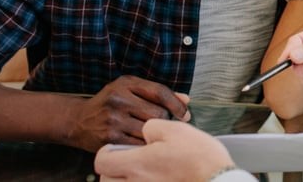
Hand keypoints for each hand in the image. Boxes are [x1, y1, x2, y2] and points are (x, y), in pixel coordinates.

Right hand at [67, 75, 189, 151]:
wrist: (78, 121)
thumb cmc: (109, 103)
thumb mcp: (130, 89)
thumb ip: (157, 93)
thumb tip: (186, 100)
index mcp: (126, 84)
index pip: (160, 92)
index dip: (177, 104)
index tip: (185, 114)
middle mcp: (119, 100)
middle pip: (158, 113)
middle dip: (165, 120)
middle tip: (163, 125)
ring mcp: (113, 120)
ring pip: (149, 130)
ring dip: (155, 134)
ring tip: (153, 134)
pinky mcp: (109, 139)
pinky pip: (138, 145)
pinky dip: (145, 145)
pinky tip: (143, 143)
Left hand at [95, 119, 233, 181]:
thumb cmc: (199, 159)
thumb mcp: (176, 131)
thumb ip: (153, 126)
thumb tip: (145, 130)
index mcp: (137, 164)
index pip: (102, 161)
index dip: (107, 151)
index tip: (119, 146)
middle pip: (106, 179)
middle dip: (113, 168)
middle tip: (129, 159)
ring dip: (124, 178)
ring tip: (141, 170)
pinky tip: (155, 177)